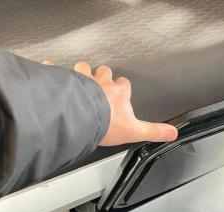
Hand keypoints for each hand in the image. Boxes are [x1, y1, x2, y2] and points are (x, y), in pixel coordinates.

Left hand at [44, 60, 177, 145]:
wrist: (81, 119)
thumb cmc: (106, 124)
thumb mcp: (134, 131)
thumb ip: (154, 131)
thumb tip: (171, 132)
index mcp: (118, 93)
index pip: (124, 84)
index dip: (122, 87)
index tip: (121, 90)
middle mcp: (101, 82)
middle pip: (104, 72)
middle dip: (103, 75)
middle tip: (100, 82)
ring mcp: (82, 78)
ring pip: (83, 68)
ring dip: (81, 72)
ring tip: (79, 77)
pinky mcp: (65, 80)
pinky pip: (58, 70)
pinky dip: (54, 70)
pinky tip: (51, 70)